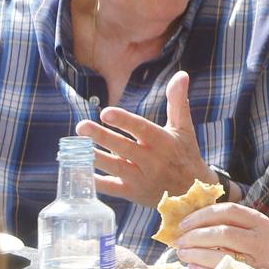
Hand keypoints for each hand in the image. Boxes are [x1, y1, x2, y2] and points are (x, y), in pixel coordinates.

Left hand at [77, 71, 210, 209]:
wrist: (193, 193)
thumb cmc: (185, 155)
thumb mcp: (184, 129)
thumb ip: (177, 102)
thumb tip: (181, 75)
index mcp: (164, 142)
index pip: (142, 129)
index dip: (124, 121)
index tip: (105, 113)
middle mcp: (153, 161)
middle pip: (124, 148)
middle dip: (102, 137)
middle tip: (82, 126)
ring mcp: (142, 178)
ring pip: (115, 167)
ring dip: (95, 157)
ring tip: (75, 148)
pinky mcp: (133, 193)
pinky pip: (111, 188)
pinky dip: (95, 182)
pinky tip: (79, 172)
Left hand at [173, 202, 268, 268]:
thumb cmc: (266, 248)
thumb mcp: (256, 228)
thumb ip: (233, 223)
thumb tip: (192, 223)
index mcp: (259, 221)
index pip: (228, 211)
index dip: (202, 215)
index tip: (184, 222)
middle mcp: (259, 239)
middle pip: (222, 233)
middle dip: (195, 236)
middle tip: (180, 240)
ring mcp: (256, 261)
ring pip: (220, 255)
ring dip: (195, 254)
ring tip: (182, 253)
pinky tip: (193, 266)